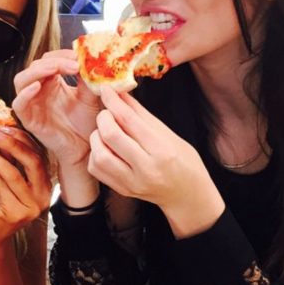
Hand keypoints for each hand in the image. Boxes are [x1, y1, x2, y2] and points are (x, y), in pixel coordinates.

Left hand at [0, 127, 51, 247]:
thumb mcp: (5, 177)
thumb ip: (8, 158)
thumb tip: (2, 132)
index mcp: (45, 184)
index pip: (39, 154)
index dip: (22, 138)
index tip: (4, 126)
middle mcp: (43, 195)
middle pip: (33, 161)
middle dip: (12, 143)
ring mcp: (32, 206)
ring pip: (14, 173)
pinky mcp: (17, 213)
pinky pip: (2, 184)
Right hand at [12, 50, 100, 164]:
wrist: (85, 147)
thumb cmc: (86, 122)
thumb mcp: (90, 95)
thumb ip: (87, 78)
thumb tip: (89, 58)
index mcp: (52, 82)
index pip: (49, 59)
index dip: (62, 55)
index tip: (80, 57)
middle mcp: (38, 90)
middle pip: (35, 66)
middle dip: (54, 62)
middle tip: (74, 64)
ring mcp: (31, 104)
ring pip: (21, 80)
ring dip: (38, 71)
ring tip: (55, 69)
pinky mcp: (27, 119)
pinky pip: (18, 104)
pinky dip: (25, 94)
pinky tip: (38, 87)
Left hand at [88, 87, 224, 236]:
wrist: (187, 195)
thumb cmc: (183, 161)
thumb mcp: (167, 133)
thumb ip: (140, 114)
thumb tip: (120, 92)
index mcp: (162, 151)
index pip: (129, 120)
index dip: (113, 101)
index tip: (106, 89)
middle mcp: (146, 169)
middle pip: (110, 136)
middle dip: (103, 118)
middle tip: (107, 113)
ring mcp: (132, 183)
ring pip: (99, 155)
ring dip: (97, 137)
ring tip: (106, 132)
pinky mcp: (122, 190)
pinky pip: (96, 169)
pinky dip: (96, 154)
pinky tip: (106, 148)